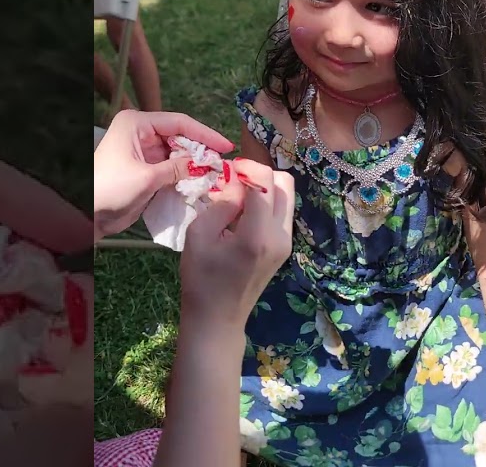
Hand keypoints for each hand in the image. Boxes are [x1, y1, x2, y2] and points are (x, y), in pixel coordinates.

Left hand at [93, 110, 233, 237]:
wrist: (87, 214)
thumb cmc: (110, 188)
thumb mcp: (147, 177)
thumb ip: (178, 168)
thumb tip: (205, 164)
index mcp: (137, 123)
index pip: (179, 123)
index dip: (205, 134)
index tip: (226, 146)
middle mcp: (141, 132)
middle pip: (180, 136)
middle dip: (201, 150)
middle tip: (222, 163)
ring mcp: (143, 151)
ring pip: (177, 153)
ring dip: (194, 163)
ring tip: (216, 173)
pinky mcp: (145, 169)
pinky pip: (171, 167)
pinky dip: (184, 174)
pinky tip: (200, 181)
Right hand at [179, 159, 294, 329]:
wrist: (217, 318)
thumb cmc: (201, 279)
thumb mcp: (199, 235)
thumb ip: (221, 203)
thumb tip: (236, 182)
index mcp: (257, 234)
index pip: (264, 181)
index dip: (245, 167)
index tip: (226, 171)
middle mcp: (279, 236)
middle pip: (284, 183)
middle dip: (259, 174)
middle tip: (234, 182)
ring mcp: (286, 242)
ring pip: (286, 196)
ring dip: (264, 188)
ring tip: (237, 199)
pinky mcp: (284, 247)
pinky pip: (281, 212)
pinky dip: (265, 204)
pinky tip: (242, 216)